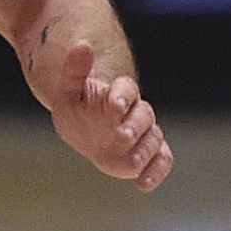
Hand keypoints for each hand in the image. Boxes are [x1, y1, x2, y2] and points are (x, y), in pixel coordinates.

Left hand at [43, 36, 170, 190]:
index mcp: (119, 93)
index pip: (128, 89)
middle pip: (145, 114)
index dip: (123, 96)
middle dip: (135, 126)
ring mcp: (143, 134)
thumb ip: (75, 70)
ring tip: (131, 162)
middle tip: (122, 136)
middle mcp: (135, 112)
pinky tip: (143, 185)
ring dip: (145, 149)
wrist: (84, 132)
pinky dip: (157, 171)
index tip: (114, 106)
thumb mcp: (68, 91)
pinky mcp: (147, 154)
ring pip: (155, 138)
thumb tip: (82, 45)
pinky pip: (162, 160)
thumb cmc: (77, 109)